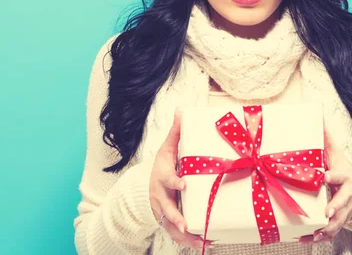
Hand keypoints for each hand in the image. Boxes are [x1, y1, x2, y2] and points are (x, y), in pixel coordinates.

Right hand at [149, 108, 212, 248]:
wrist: (148, 184)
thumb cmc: (163, 165)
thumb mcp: (167, 148)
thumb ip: (176, 132)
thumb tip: (181, 111)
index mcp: (161, 176)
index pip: (167, 178)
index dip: (174, 181)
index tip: (183, 183)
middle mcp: (160, 196)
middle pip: (166, 208)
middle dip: (175, 218)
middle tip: (186, 225)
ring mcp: (163, 211)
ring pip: (171, 226)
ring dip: (184, 236)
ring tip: (201, 242)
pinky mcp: (168, 221)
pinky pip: (176, 235)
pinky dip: (188, 242)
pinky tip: (204, 245)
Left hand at [299, 121, 351, 243]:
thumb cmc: (341, 168)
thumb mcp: (336, 154)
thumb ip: (326, 139)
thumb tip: (318, 115)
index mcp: (345, 177)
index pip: (339, 176)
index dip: (332, 177)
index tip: (324, 177)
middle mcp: (348, 195)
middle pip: (343, 202)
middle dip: (335, 207)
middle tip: (326, 212)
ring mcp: (346, 210)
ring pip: (339, 222)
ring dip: (328, 228)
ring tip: (315, 233)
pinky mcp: (340, 221)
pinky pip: (331, 232)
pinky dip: (319, 238)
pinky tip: (306, 240)